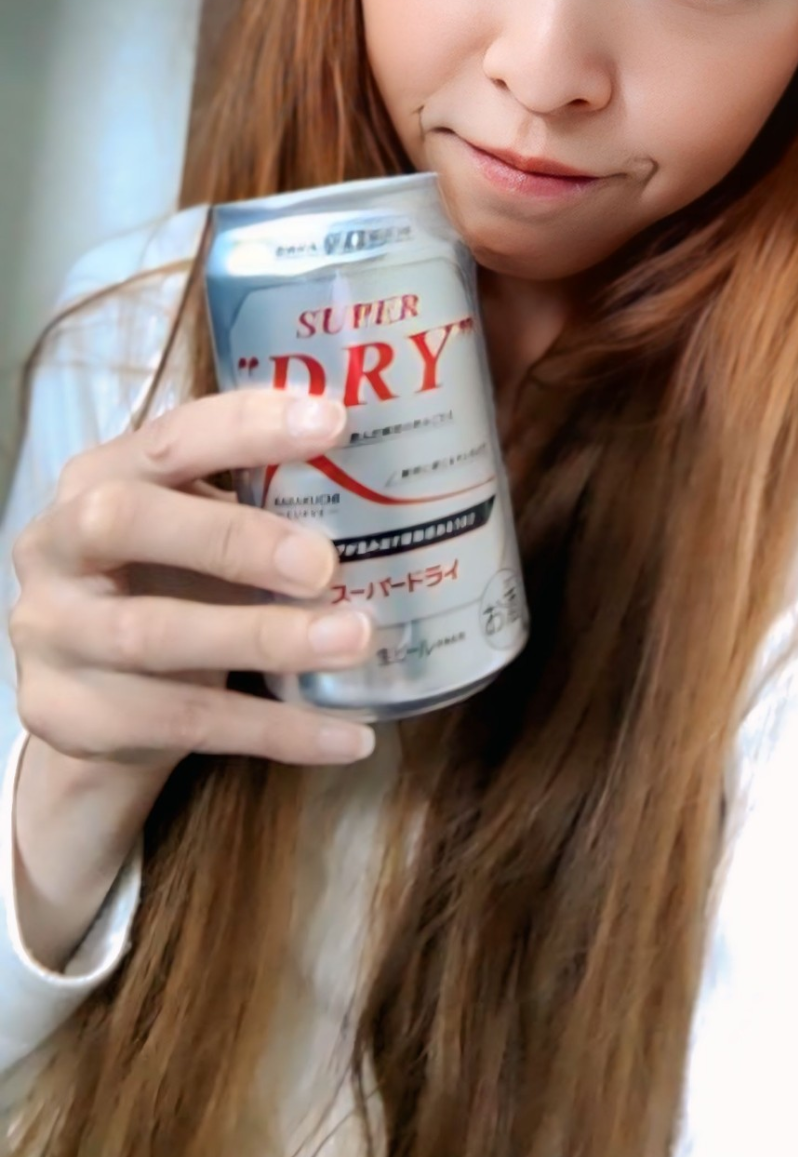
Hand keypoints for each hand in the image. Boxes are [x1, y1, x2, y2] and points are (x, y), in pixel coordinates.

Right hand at [9, 390, 370, 966]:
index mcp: (96, 477)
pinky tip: (348, 735)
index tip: (332, 421)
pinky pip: (183, 726)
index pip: (166, 439)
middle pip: (127, 523)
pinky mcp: (71, 716)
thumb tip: (384, 478)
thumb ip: (252, 501)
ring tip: (354, 639)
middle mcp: (56, 546)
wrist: (86, 694)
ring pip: (156, 637)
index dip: (244, 428)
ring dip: (265, 639)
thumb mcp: (189, 528)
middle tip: (325, 562)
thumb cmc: (161, 582)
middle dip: (232, 539)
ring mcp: (53, 635)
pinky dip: (276, 731)